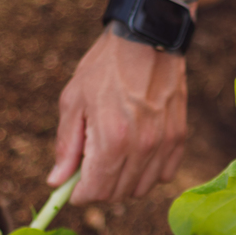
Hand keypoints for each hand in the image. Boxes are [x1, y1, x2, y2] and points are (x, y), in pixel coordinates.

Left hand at [49, 28, 186, 204]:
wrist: (146, 39)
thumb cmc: (105, 68)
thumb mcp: (73, 102)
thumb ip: (67, 146)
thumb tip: (56, 181)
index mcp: (111, 138)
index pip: (95, 191)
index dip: (79, 195)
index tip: (72, 189)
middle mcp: (141, 146)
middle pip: (117, 194)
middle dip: (99, 188)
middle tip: (89, 168)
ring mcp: (164, 144)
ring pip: (141, 189)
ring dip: (123, 182)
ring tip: (113, 158)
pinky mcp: (179, 138)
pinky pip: (163, 175)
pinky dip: (147, 173)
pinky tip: (136, 153)